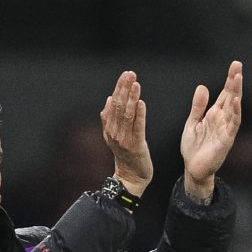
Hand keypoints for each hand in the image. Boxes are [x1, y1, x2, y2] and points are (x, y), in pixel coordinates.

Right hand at [100, 70, 152, 195]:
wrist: (130, 177)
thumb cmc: (126, 155)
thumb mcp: (114, 135)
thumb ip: (110, 118)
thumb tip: (109, 99)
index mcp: (109, 128)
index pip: (114, 103)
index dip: (119, 88)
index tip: (125, 75)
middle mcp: (114, 132)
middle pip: (119, 106)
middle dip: (124, 88)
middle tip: (130, 74)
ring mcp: (124, 140)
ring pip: (127, 115)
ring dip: (132, 98)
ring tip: (136, 84)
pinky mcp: (136, 146)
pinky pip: (137, 128)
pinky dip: (139, 115)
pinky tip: (141, 103)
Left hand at [180, 60, 242, 201]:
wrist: (192, 169)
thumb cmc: (194, 147)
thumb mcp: (192, 122)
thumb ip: (198, 106)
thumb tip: (202, 86)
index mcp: (215, 114)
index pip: (225, 93)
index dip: (230, 80)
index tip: (235, 65)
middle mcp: (223, 120)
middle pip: (231, 97)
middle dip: (235, 82)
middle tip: (238, 65)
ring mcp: (226, 130)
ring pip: (234, 108)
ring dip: (237, 93)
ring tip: (238, 78)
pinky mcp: (226, 141)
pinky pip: (232, 125)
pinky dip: (234, 112)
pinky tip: (235, 101)